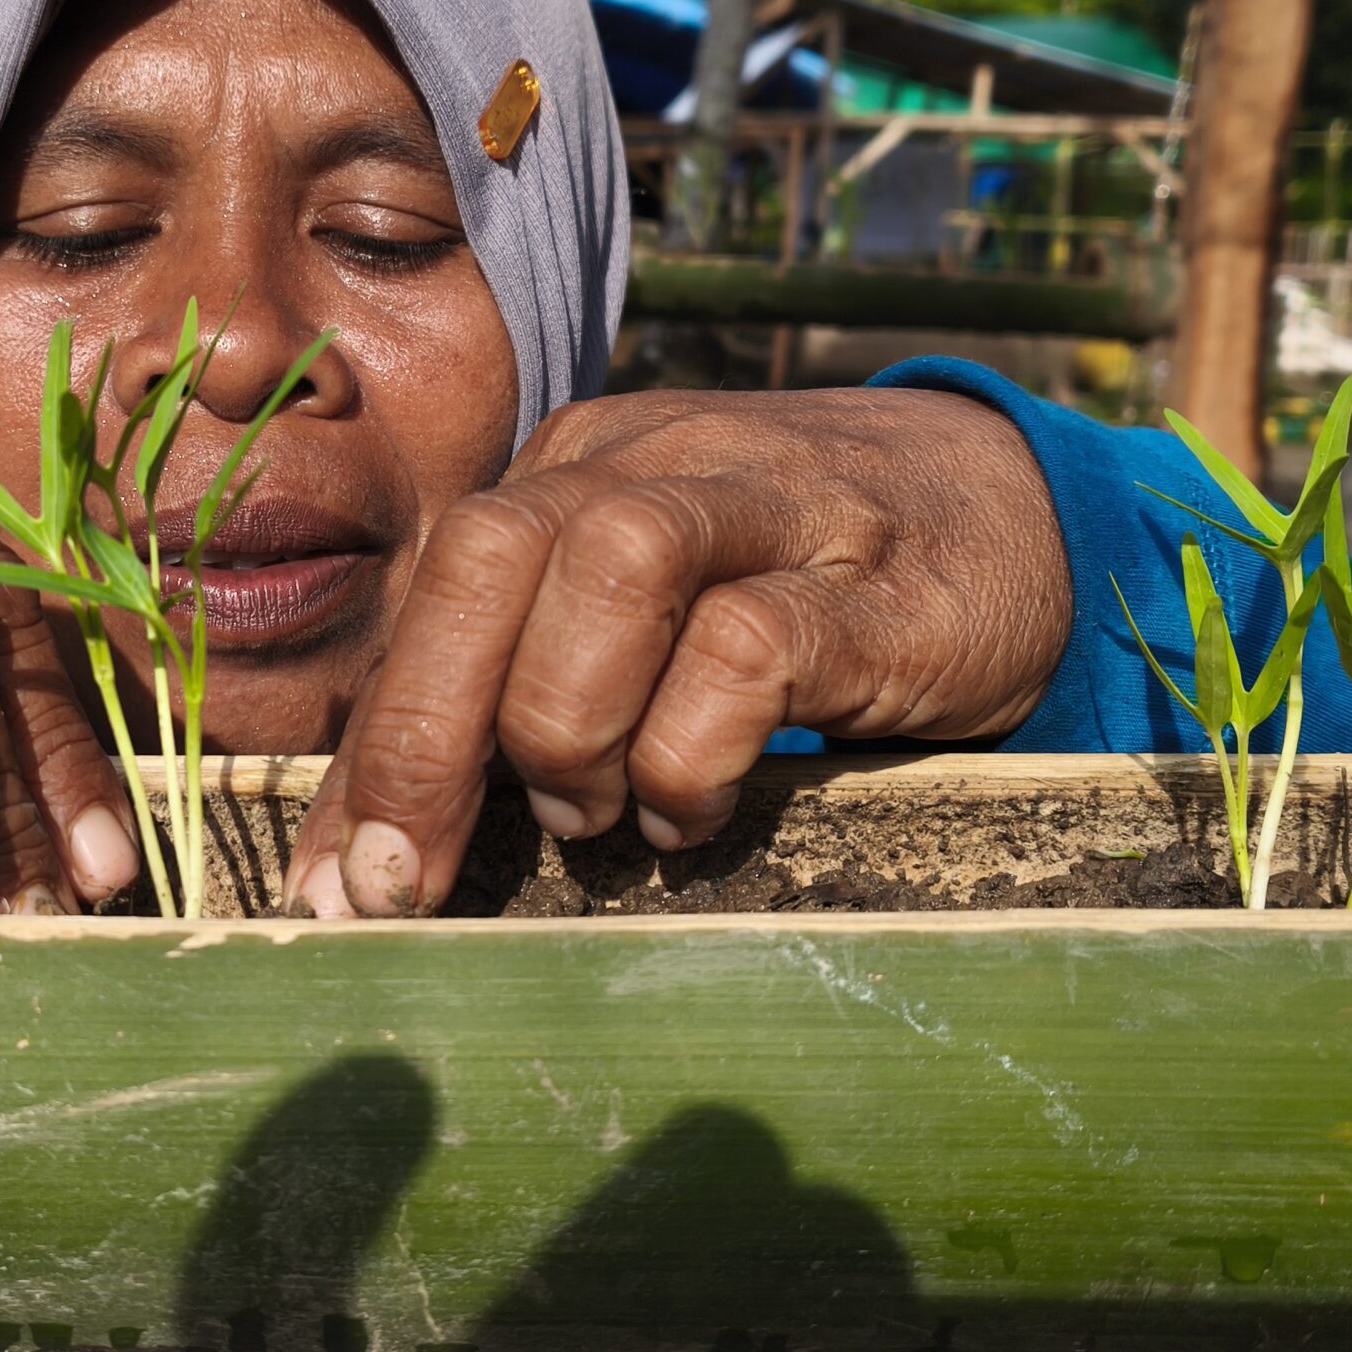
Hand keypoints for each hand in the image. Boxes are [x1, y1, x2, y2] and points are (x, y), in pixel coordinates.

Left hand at [284, 387, 1073, 916]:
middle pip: (487, 553)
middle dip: (426, 735)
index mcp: (574, 474)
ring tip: (598, 816)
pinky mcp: (875, 584)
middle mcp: (653, 466)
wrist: (1019, 514)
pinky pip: (749, 644)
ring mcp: (769, 508)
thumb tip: (386, 844)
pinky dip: (694, 751)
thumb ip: (527, 687)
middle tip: (417, 876)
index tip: (332, 885)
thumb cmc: (800, 595)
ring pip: (608, 568)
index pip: (429, 594)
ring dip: (570, 727)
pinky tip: (696, 810)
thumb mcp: (648, 618)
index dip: (367, 749)